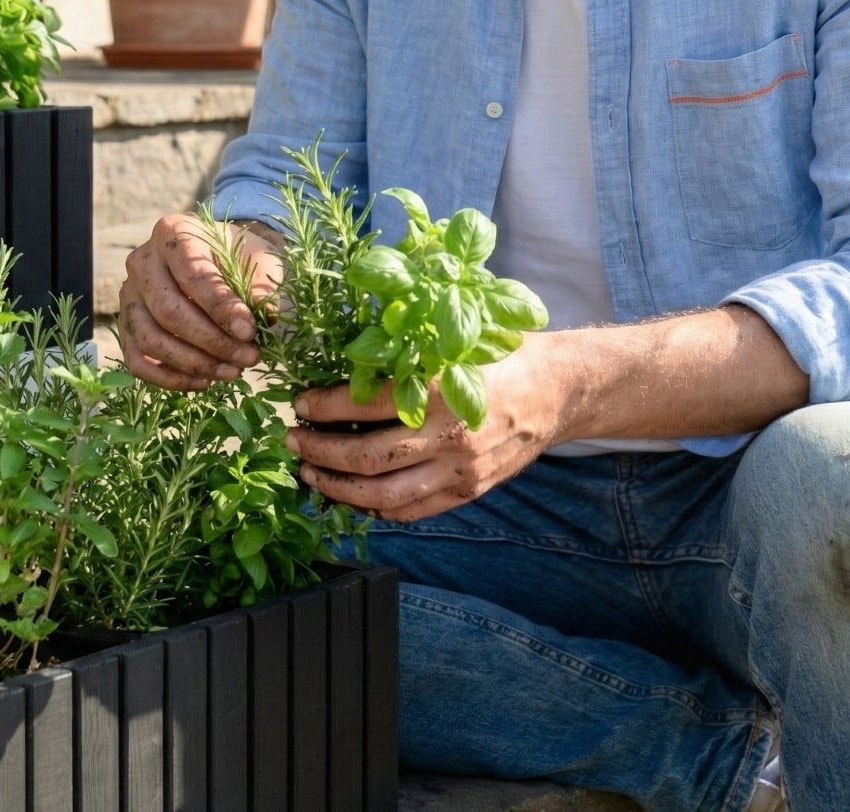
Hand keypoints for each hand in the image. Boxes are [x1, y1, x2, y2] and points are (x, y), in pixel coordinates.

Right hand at [117, 215, 281, 390]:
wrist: (218, 258)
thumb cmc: (239, 257)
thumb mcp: (258, 259)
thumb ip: (260, 285)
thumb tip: (266, 317)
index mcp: (173, 233)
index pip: (192, 275)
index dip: (221, 308)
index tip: (249, 332)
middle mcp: (142, 261)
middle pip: (168, 311)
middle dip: (212, 342)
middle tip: (248, 357)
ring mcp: (129, 295)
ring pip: (151, 340)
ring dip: (194, 364)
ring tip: (232, 372)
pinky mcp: (125, 325)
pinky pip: (138, 361)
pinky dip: (170, 379)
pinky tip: (204, 382)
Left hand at [285, 337, 561, 521]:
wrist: (557, 390)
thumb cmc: (501, 353)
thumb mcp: (453, 340)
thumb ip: (407, 351)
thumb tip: (345, 354)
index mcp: (439, 389)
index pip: (362, 404)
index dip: (322, 407)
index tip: (300, 403)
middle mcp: (447, 435)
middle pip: (364, 458)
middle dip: (318, 452)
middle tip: (292, 442)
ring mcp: (458, 470)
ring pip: (381, 494)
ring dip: (337, 488)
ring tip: (310, 474)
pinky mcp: (467, 491)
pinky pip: (411, 511)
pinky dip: (375, 508)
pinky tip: (353, 496)